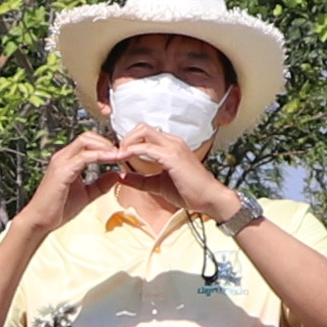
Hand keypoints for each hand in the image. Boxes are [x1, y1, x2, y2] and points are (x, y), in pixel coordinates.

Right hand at [16, 132, 128, 236]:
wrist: (40, 221)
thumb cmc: (59, 208)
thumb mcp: (87, 194)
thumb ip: (101, 184)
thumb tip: (117, 175)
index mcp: (68, 160)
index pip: (88, 142)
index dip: (106, 145)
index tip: (122, 154)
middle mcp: (63, 156)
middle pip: (88, 136)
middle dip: (107, 142)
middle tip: (123, 152)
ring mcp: (61, 162)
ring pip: (86, 141)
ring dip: (106, 146)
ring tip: (121, 155)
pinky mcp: (62, 170)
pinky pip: (85, 157)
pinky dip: (101, 156)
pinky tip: (113, 160)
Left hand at [104, 126, 237, 219]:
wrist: (209, 199)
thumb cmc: (188, 192)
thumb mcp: (157, 184)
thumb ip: (139, 180)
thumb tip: (121, 177)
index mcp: (171, 145)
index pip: (146, 133)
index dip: (130, 141)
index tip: (119, 155)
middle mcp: (172, 141)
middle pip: (142, 127)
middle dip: (126, 138)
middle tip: (117, 154)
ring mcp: (173, 146)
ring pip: (143, 132)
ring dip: (127, 142)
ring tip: (118, 156)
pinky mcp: (172, 156)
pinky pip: (146, 147)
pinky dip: (132, 151)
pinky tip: (123, 159)